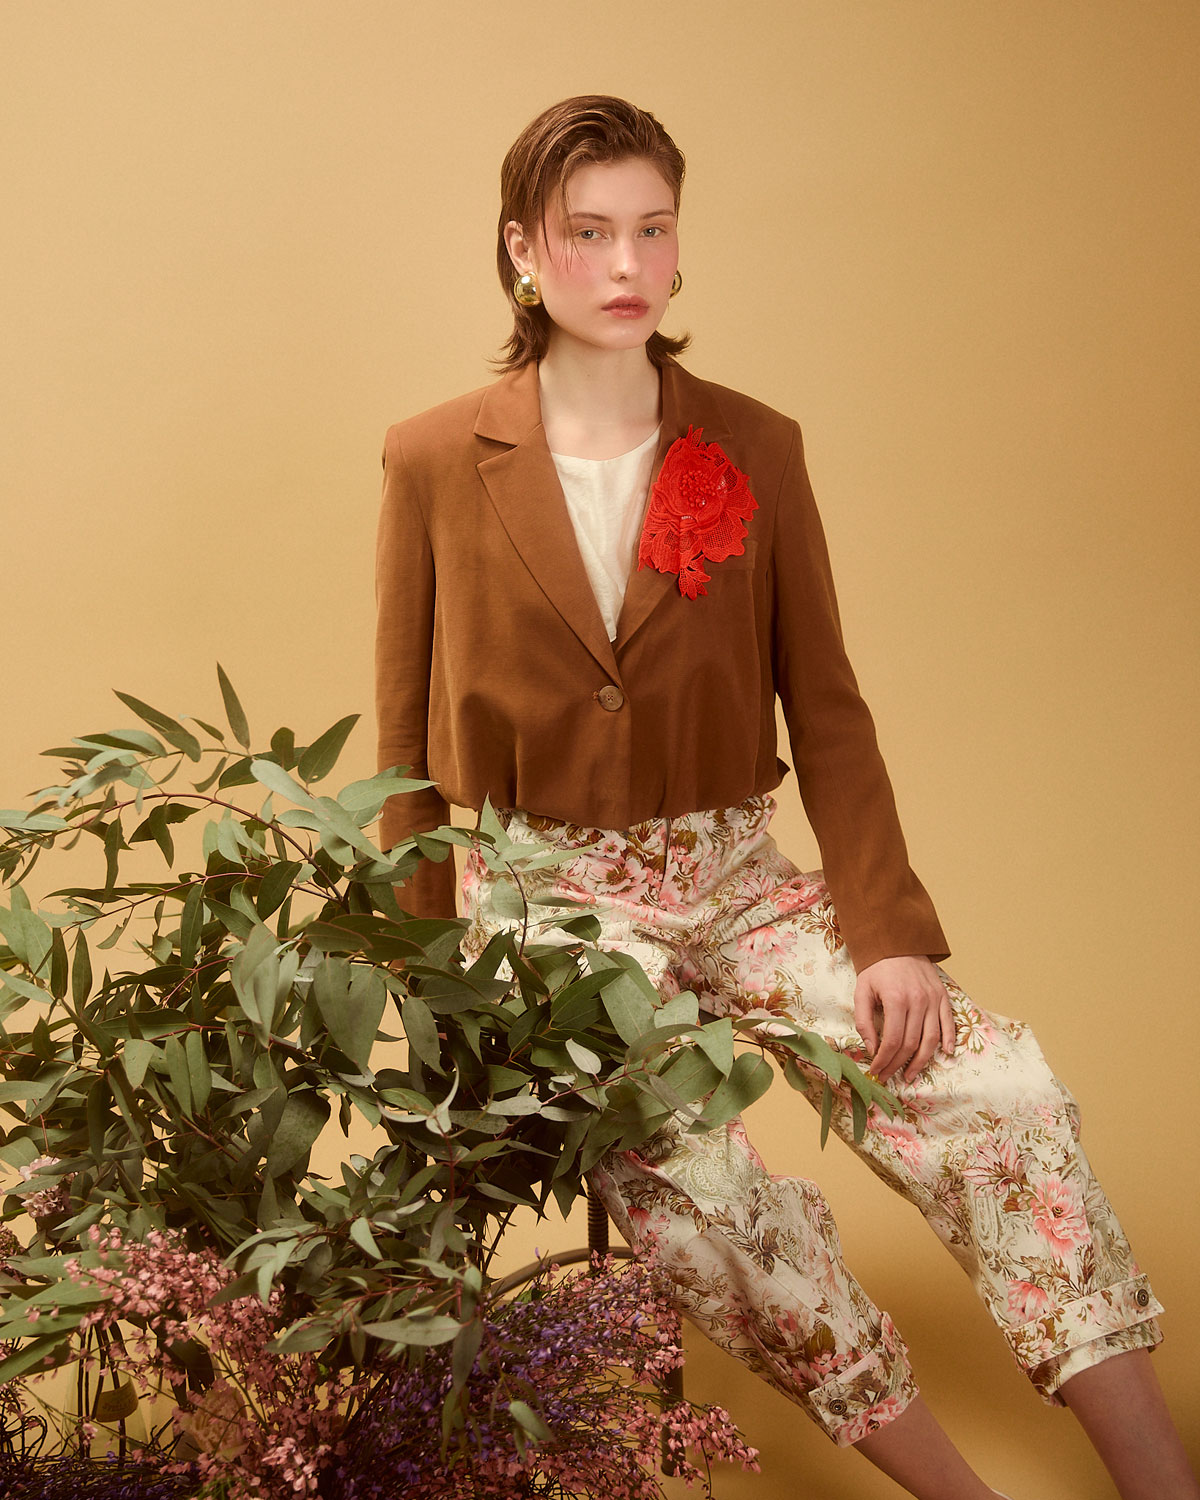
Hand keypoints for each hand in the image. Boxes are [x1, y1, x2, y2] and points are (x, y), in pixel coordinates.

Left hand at [853, 954, 955, 1083]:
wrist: (897, 941)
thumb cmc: (876, 968)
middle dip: (898, 1064)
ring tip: (910, 1074)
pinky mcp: (942, 996)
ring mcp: (933, 999)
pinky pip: (949, 1023)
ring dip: (922, 1061)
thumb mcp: (861, 991)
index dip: (884, 1060)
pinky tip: (945, 1054)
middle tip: (889, 1076)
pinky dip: (948, 1040)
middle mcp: (918, 1001)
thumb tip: (872, 1049)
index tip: (877, 1071)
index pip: (892, 1041)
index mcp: (896, 1000)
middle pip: (911, 1044)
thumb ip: (864, 1021)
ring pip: (931, 1039)